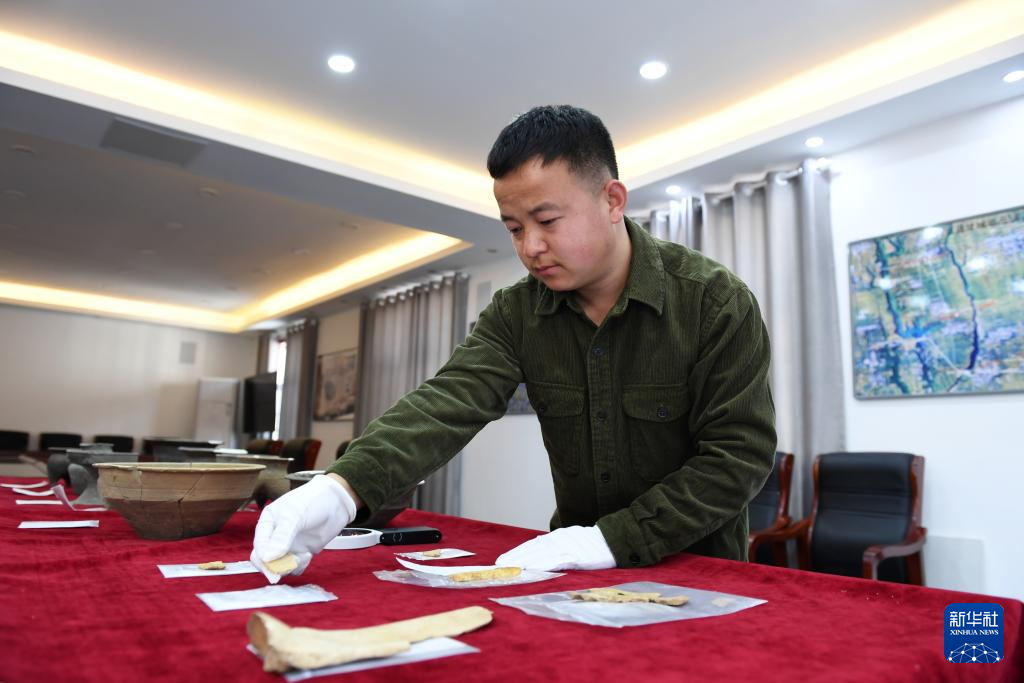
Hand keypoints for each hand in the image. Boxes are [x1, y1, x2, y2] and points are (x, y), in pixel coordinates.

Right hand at [251, 474, 356, 582]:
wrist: (337, 502)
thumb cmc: (312, 501)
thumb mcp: (294, 516)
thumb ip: (281, 537)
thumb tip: (267, 558)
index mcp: (267, 523)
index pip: (259, 546)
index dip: (263, 559)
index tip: (272, 566)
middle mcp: (275, 536)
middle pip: (266, 560)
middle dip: (274, 567)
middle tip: (282, 573)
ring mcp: (288, 545)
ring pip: (280, 565)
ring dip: (289, 566)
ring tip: (304, 556)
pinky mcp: (301, 552)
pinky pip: (294, 567)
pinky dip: (299, 566)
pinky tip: (308, 555)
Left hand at [495, 525, 615, 571]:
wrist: (614, 540)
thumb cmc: (593, 544)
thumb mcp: (571, 540)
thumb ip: (555, 545)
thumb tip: (538, 548)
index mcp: (557, 536)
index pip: (532, 545)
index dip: (516, 552)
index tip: (502, 560)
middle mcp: (559, 539)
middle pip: (533, 549)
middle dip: (514, 557)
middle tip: (498, 565)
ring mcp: (567, 547)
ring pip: (541, 554)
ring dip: (524, 561)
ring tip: (510, 568)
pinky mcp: (576, 556)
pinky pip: (557, 560)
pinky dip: (543, 564)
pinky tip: (533, 569)